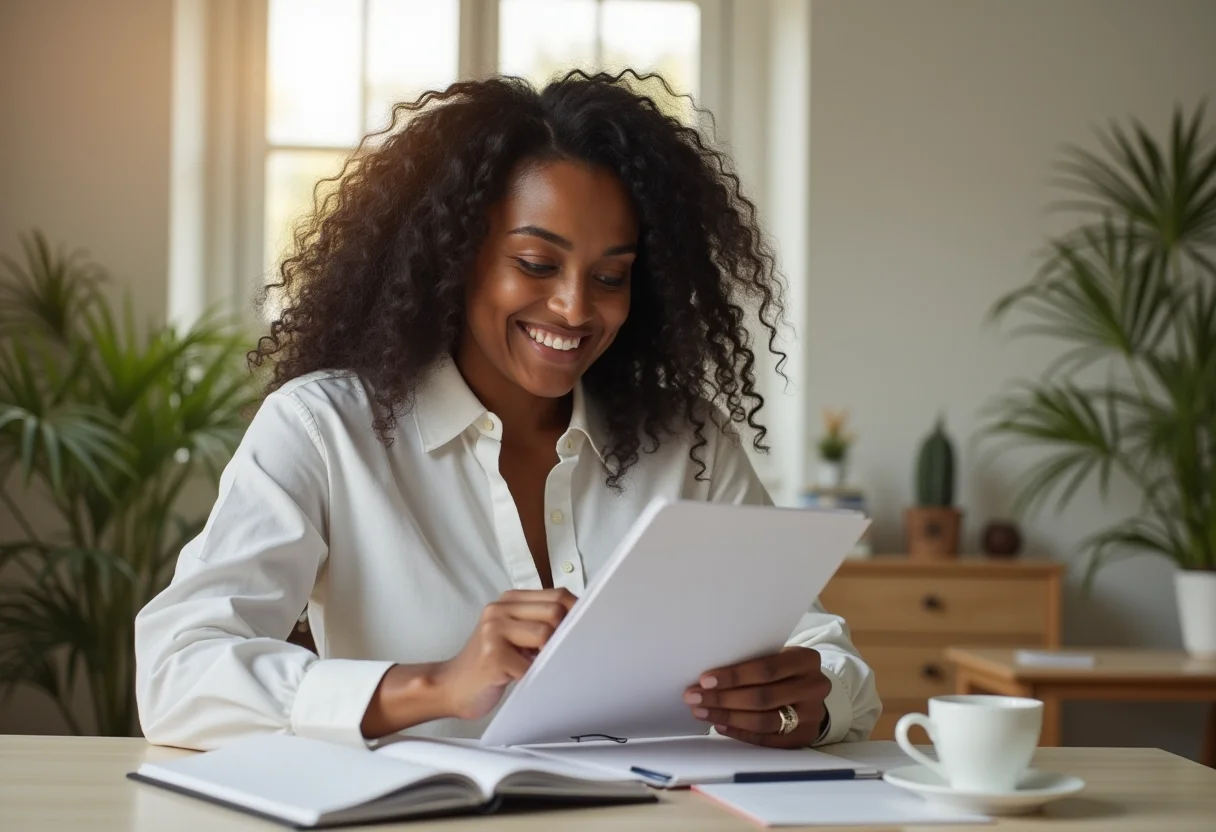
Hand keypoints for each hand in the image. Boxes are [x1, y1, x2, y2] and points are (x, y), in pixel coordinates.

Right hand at [435, 588, 575, 719]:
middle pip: (556, 611)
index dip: (578, 612)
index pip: (558, 594)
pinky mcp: (492, 656)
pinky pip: (530, 665)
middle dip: (565, 634)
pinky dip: (532, 676)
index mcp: (509, 600)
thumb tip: (582, 620)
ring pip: (545, 634)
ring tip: (533, 664)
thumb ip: (539, 621)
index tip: (587, 628)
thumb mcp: (513, 634)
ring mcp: (493, 631)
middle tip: (557, 653)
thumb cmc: (489, 663)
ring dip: (548, 655)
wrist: (450, 686)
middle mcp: (499, 609)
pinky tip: (519, 678)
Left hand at [684, 646, 830, 747]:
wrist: (812, 692)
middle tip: (694, 697)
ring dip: (727, 717)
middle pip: (762, 697)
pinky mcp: (805, 737)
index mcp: (806, 660)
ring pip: (763, 721)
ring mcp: (812, 715)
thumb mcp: (777, 657)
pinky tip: (720, 725)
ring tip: (702, 712)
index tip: (705, 680)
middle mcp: (814, 687)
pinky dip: (740, 733)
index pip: (766, 669)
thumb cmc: (784, 670)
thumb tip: (708, 677)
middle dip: (723, 698)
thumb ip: (753, 662)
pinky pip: (767, 739)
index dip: (734, 676)